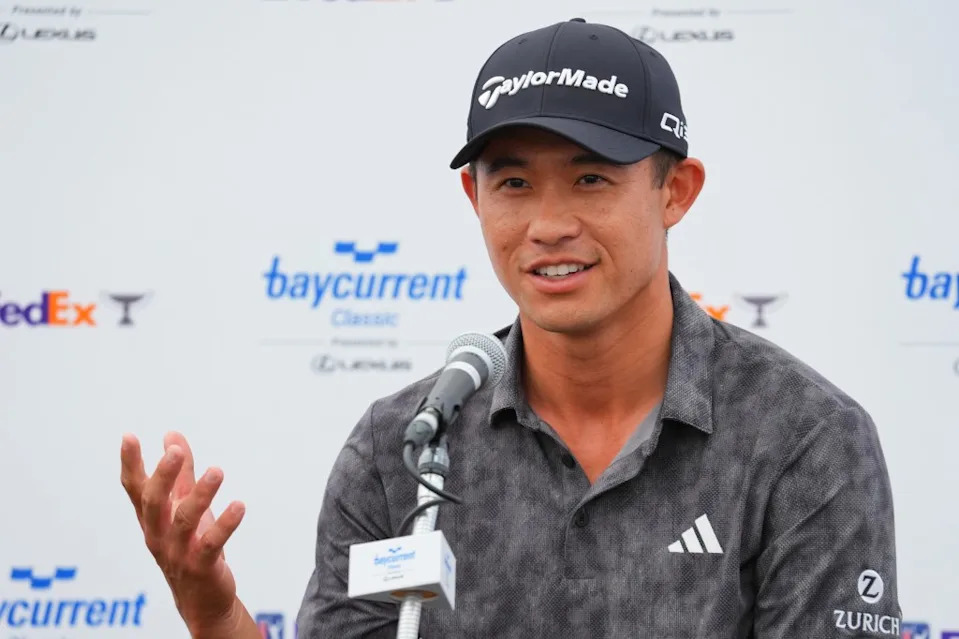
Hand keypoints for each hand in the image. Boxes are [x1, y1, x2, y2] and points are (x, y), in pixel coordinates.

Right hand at [120, 431, 246, 635]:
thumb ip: (180, 472)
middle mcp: (159, 535)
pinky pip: (211, 544)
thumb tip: (172, 436)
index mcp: (152, 519)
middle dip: (162, 476)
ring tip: (217, 472)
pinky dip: (225, 524)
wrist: (202, 599)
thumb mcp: (183, 505)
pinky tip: (239, 506)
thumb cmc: (191, 545)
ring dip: (201, 495)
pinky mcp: (201, 567)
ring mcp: (178, 552)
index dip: (131, 464)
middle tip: (174, 452)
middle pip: (154, 503)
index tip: (129, 436)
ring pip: (184, 521)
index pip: (136, 489)